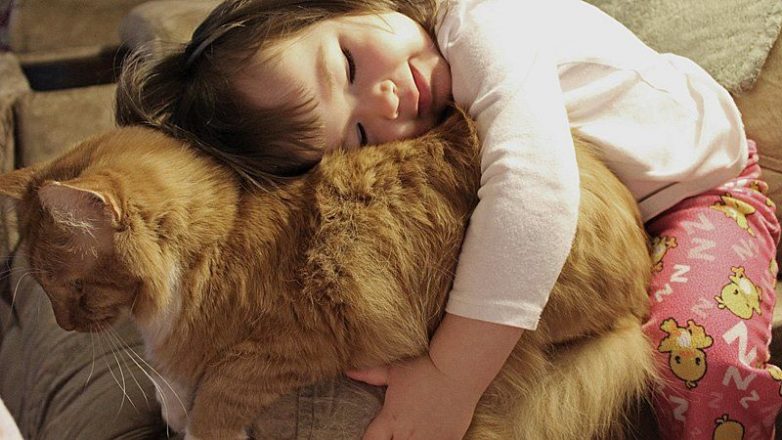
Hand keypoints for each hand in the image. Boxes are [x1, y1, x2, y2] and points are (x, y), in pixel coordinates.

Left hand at [347, 354, 479, 439]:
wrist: (457, 370)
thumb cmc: (424, 368)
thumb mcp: (393, 371)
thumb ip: (369, 375)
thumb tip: (348, 371)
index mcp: (390, 419)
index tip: (373, 437)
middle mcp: (407, 434)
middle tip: (393, 435)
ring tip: (411, 435)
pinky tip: (431, 436)